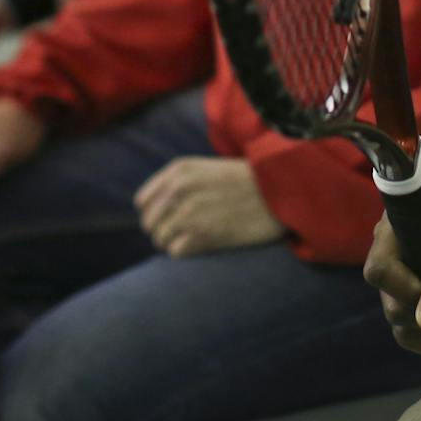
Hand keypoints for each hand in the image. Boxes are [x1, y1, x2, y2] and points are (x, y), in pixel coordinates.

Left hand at [134, 157, 283, 255]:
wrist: (279, 190)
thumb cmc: (247, 181)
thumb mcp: (208, 168)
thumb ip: (179, 183)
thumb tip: (158, 209)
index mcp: (178, 171)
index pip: (142, 203)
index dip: (154, 214)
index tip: (170, 219)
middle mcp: (178, 190)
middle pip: (149, 224)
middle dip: (164, 231)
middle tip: (186, 233)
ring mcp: (188, 213)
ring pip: (160, 240)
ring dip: (176, 243)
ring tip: (197, 238)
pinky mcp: (201, 234)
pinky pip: (176, 252)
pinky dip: (188, 252)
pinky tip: (205, 244)